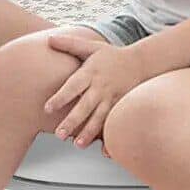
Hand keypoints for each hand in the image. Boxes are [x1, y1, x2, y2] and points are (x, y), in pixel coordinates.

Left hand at [44, 28, 147, 147]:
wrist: (140, 62)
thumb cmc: (111, 56)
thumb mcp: (91, 46)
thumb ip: (70, 44)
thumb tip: (49, 39)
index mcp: (91, 72)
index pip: (73, 86)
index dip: (61, 97)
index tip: (48, 108)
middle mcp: (101, 87)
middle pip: (85, 106)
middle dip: (72, 121)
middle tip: (59, 135)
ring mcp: (112, 98)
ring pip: (100, 118)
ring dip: (89, 133)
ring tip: (78, 144)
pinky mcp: (121, 106)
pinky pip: (115, 123)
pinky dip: (111, 137)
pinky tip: (105, 151)